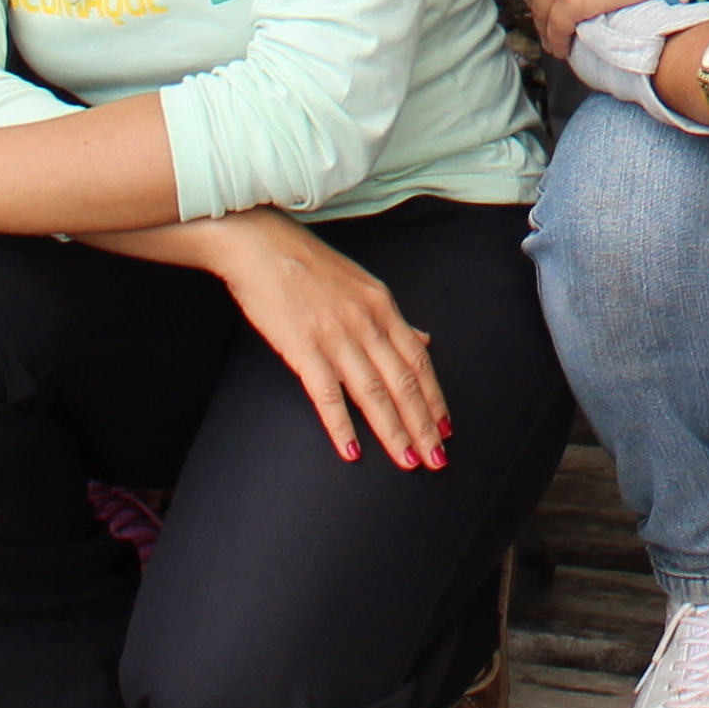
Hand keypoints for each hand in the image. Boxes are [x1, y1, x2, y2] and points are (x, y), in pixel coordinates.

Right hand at [209, 206, 451, 466]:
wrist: (262, 246)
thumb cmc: (311, 266)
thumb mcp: (363, 285)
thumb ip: (393, 319)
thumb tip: (424, 339)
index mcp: (383, 307)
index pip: (418, 361)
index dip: (435, 398)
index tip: (446, 429)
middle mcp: (367, 322)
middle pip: (403, 382)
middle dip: (423, 424)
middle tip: (437, 459)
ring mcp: (336, 336)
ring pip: (374, 392)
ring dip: (393, 431)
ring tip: (407, 461)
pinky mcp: (303, 347)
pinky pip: (327, 394)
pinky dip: (342, 424)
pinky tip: (353, 451)